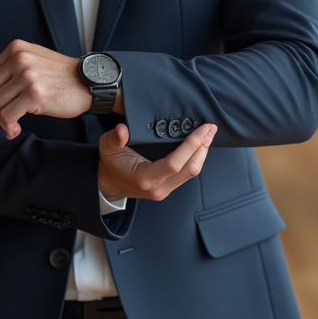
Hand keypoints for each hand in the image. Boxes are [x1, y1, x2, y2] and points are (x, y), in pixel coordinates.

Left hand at [0, 40, 89, 139]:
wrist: (88, 82)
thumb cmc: (61, 76)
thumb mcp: (34, 59)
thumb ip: (12, 69)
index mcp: (16, 48)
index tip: (8, 102)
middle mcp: (20, 58)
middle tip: (12, 115)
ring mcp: (27, 76)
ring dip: (3, 119)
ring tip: (15, 123)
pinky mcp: (34, 94)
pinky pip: (7, 116)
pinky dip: (9, 127)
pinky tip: (16, 130)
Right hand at [98, 122, 215, 201]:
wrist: (108, 184)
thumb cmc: (109, 165)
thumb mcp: (107, 147)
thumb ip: (114, 138)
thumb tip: (122, 129)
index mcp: (145, 178)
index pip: (174, 164)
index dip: (191, 146)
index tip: (202, 130)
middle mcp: (158, 187)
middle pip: (190, 169)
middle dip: (203, 147)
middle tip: (210, 128)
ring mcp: (165, 189)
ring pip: (192, 173)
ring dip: (202, 152)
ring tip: (208, 134)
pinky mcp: (168, 187)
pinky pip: (187, 173)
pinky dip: (196, 158)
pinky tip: (199, 145)